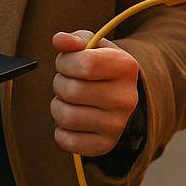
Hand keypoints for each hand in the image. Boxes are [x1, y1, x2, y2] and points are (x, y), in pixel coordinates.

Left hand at [50, 30, 140, 156]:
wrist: (119, 97)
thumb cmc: (101, 66)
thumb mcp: (92, 46)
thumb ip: (74, 40)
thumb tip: (59, 40)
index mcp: (126, 67)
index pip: (84, 64)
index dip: (66, 62)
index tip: (67, 63)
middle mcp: (127, 98)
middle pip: (72, 91)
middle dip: (60, 84)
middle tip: (68, 82)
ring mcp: (117, 125)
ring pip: (65, 117)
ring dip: (58, 106)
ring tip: (70, 101)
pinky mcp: (105, 145)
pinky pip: (66, 141)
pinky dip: (61, 130)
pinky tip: (73, 120)